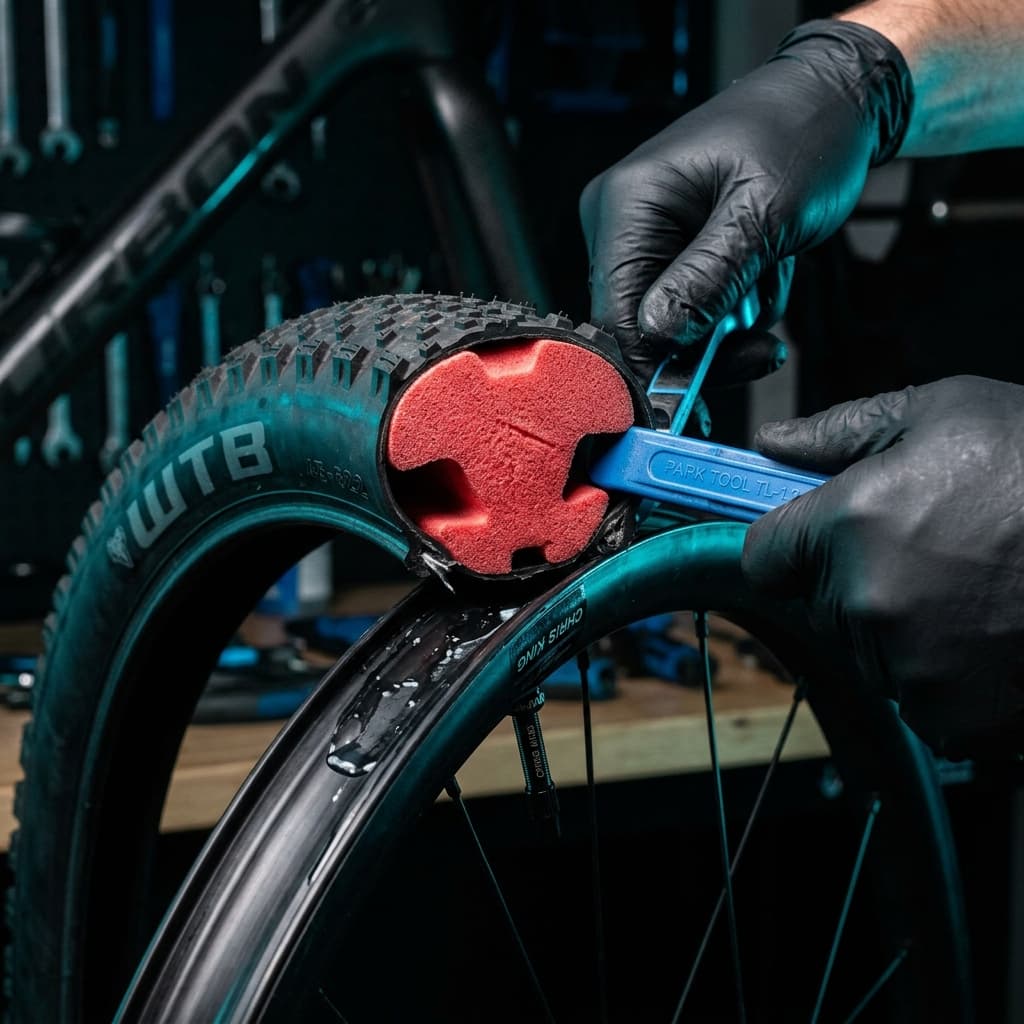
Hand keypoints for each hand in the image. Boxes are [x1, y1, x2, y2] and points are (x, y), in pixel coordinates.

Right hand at [579, 19, 912, 384]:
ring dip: (730, 323)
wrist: (833, 102)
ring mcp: (644, 237)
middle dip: (707, 342)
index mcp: (627, 204)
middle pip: (642, 329)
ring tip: (769, 276)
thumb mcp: (765, 211)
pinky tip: (763, 272)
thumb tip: (658, 334)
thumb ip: (711, 277)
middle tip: (762, 345)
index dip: (651, 369)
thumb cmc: (805, 133)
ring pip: (674, 327)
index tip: (691, 407)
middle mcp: (621, 222)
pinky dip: (734, 308)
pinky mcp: (671, 250)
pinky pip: (693, 309)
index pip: (616, 316)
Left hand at [742, 376, 1023, 758]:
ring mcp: (911, 667)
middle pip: (817, 605)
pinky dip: (945, 678)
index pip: (764, 556)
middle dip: (851, 580)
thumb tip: (772, 442)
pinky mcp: (957, 717)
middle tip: (926, 550)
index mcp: (848, 523)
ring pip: (867, 654)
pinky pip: (918, 701)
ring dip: (900, 631)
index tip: (824, 536)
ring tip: (972, 588)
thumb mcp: (944, 412)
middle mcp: (866, 602)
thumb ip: (840, 430)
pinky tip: (992, 632)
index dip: (793, 543)